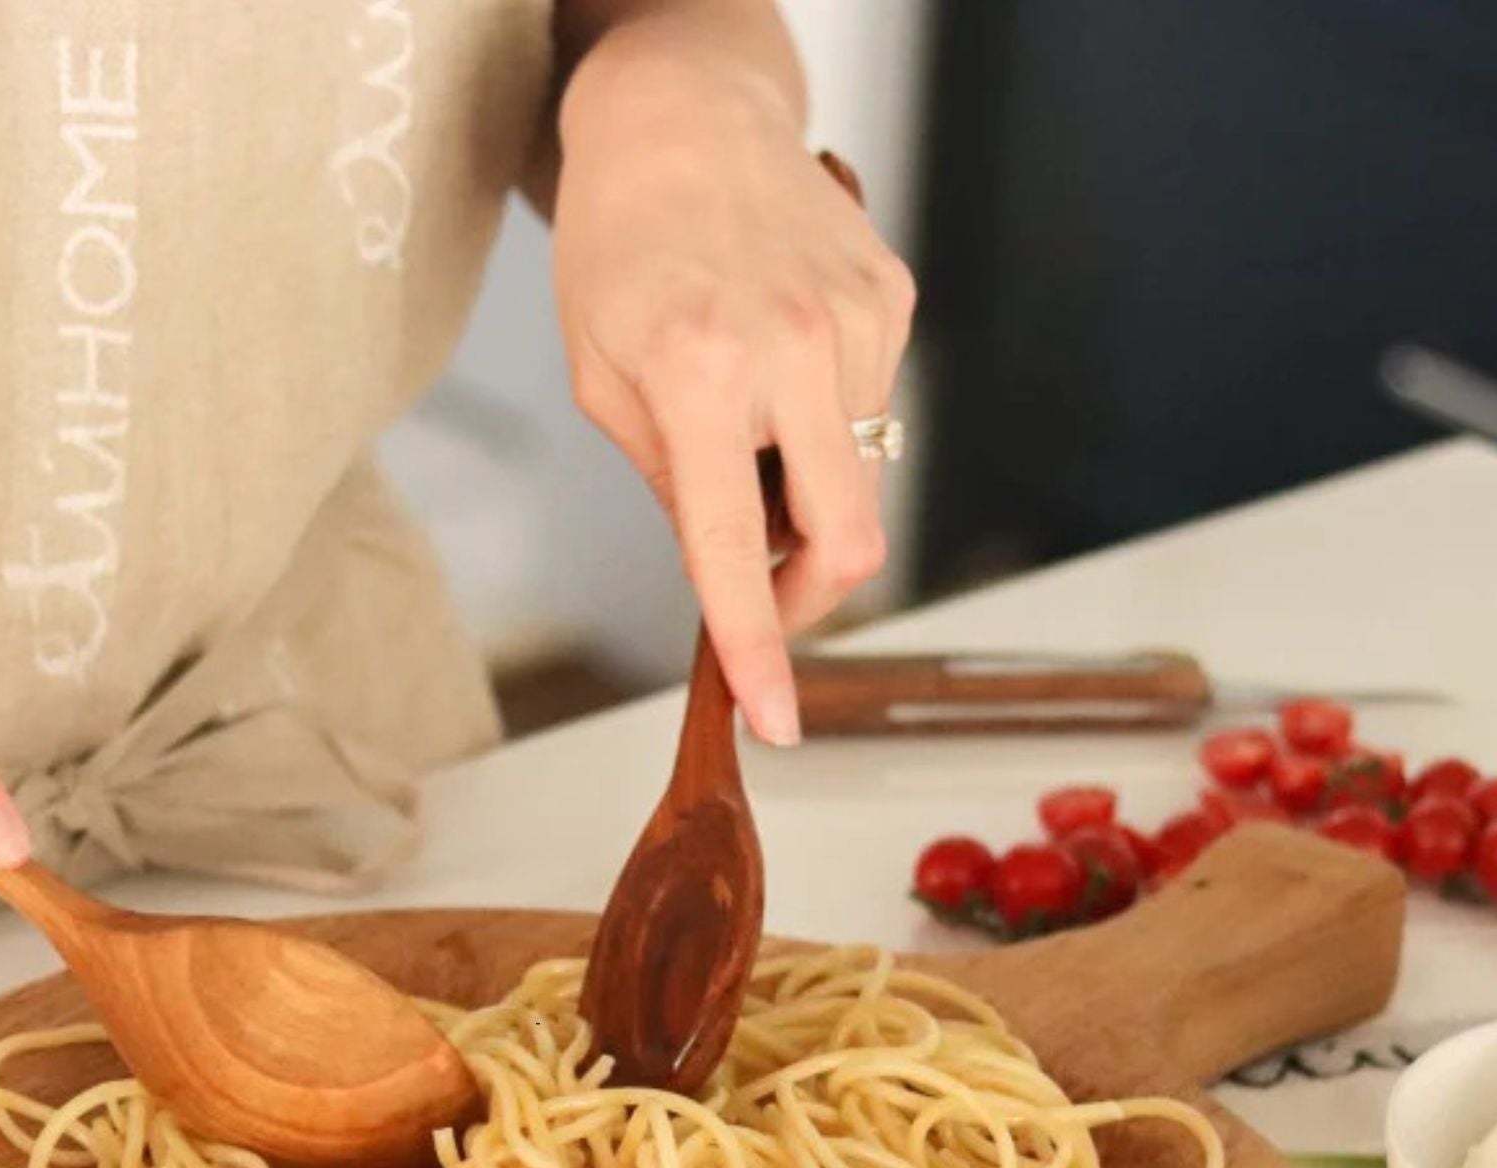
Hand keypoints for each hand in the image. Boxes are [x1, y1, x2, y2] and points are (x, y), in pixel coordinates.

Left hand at [551, 37, 915, 742]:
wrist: (681, 117)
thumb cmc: (621, 249)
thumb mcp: (605, 381)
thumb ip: (672, 487)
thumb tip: (727, 572)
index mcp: (700, 377)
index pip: (737, 550)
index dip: (758, 648)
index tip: (775, 722)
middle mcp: (791, 350)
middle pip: (848, 541)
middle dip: (808, 595)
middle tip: (761, 588)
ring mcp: (855, 322)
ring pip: (859, 479)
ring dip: (807, 490)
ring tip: (747, 418)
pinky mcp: (891, 299)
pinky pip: (872, 411)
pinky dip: (826, 422)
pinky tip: (780, 362)